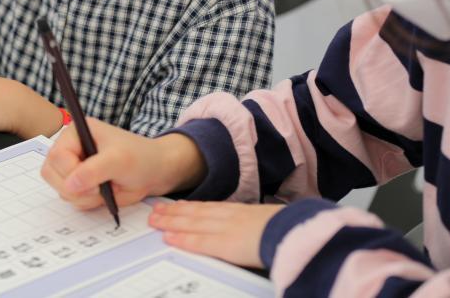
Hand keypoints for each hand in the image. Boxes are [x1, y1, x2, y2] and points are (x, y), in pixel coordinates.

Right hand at [41, 118, 205, 208]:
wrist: (154, 172)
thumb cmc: (140, 158)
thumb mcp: (119, 160)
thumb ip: (93, 171)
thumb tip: (70, 184)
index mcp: (76, 133)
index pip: (57, 156)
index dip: (71, 173)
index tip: (93, 183)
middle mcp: (70, 148)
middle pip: (50, 173)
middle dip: (74, 188)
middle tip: (98, 189)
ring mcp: (72, 167)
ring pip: (59, 189)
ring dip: (81, 197)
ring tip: (103, 190)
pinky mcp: (78, 183)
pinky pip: (70, 198)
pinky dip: (85, 202)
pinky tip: (102, 194)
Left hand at [150, 200, 282, 268]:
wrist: (295, 231)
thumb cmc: (288, 228)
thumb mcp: (267, 220)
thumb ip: (253, 223)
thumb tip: (250, 229)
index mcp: (239, 211)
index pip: (208, 208)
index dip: (188, 207)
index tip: (174, 206)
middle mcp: (228, 217)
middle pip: (194, 213)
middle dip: (173, 213)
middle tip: (154, 211)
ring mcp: (225, 229)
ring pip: (191, 223)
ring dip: (171, 222)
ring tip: (155, 221)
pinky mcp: (225, 244)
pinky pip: (199, 241)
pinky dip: (182, 239)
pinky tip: (168, 238)